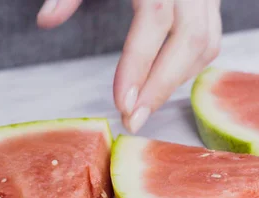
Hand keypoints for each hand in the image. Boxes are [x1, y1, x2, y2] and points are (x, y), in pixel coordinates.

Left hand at [37, 0, 222, 133]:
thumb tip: (46, 21)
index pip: (156, 17)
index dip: (140, 62)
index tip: (122, 101)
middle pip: (191, 39)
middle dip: (162, 85)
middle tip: (133, 118)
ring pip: (207, 43)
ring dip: (177, 79)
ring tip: (145, 103)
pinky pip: (212, 38)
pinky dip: (189, 65)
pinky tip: (164, 79)